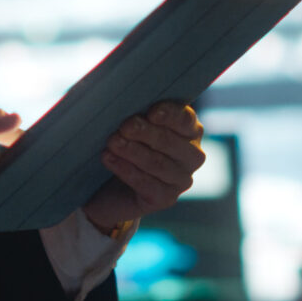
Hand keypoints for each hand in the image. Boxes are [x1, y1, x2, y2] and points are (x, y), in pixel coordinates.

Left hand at [81, 101, 204, 234]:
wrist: (112, 186)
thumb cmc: (127, 144)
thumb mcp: (133, 125)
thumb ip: (137, 112)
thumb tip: (126, 101)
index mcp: (189, 130)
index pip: (185, 119)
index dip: (170, 115)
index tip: (151, 112)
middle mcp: (192, 155)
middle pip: (170, 141)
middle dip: (145, 132)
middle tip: (123, 126)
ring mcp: (181, 180)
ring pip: (158, 163)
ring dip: (133, 151)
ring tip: (112, 142)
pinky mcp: (166, 199)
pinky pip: (147, 184)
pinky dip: (126, 170)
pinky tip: (109, 159)